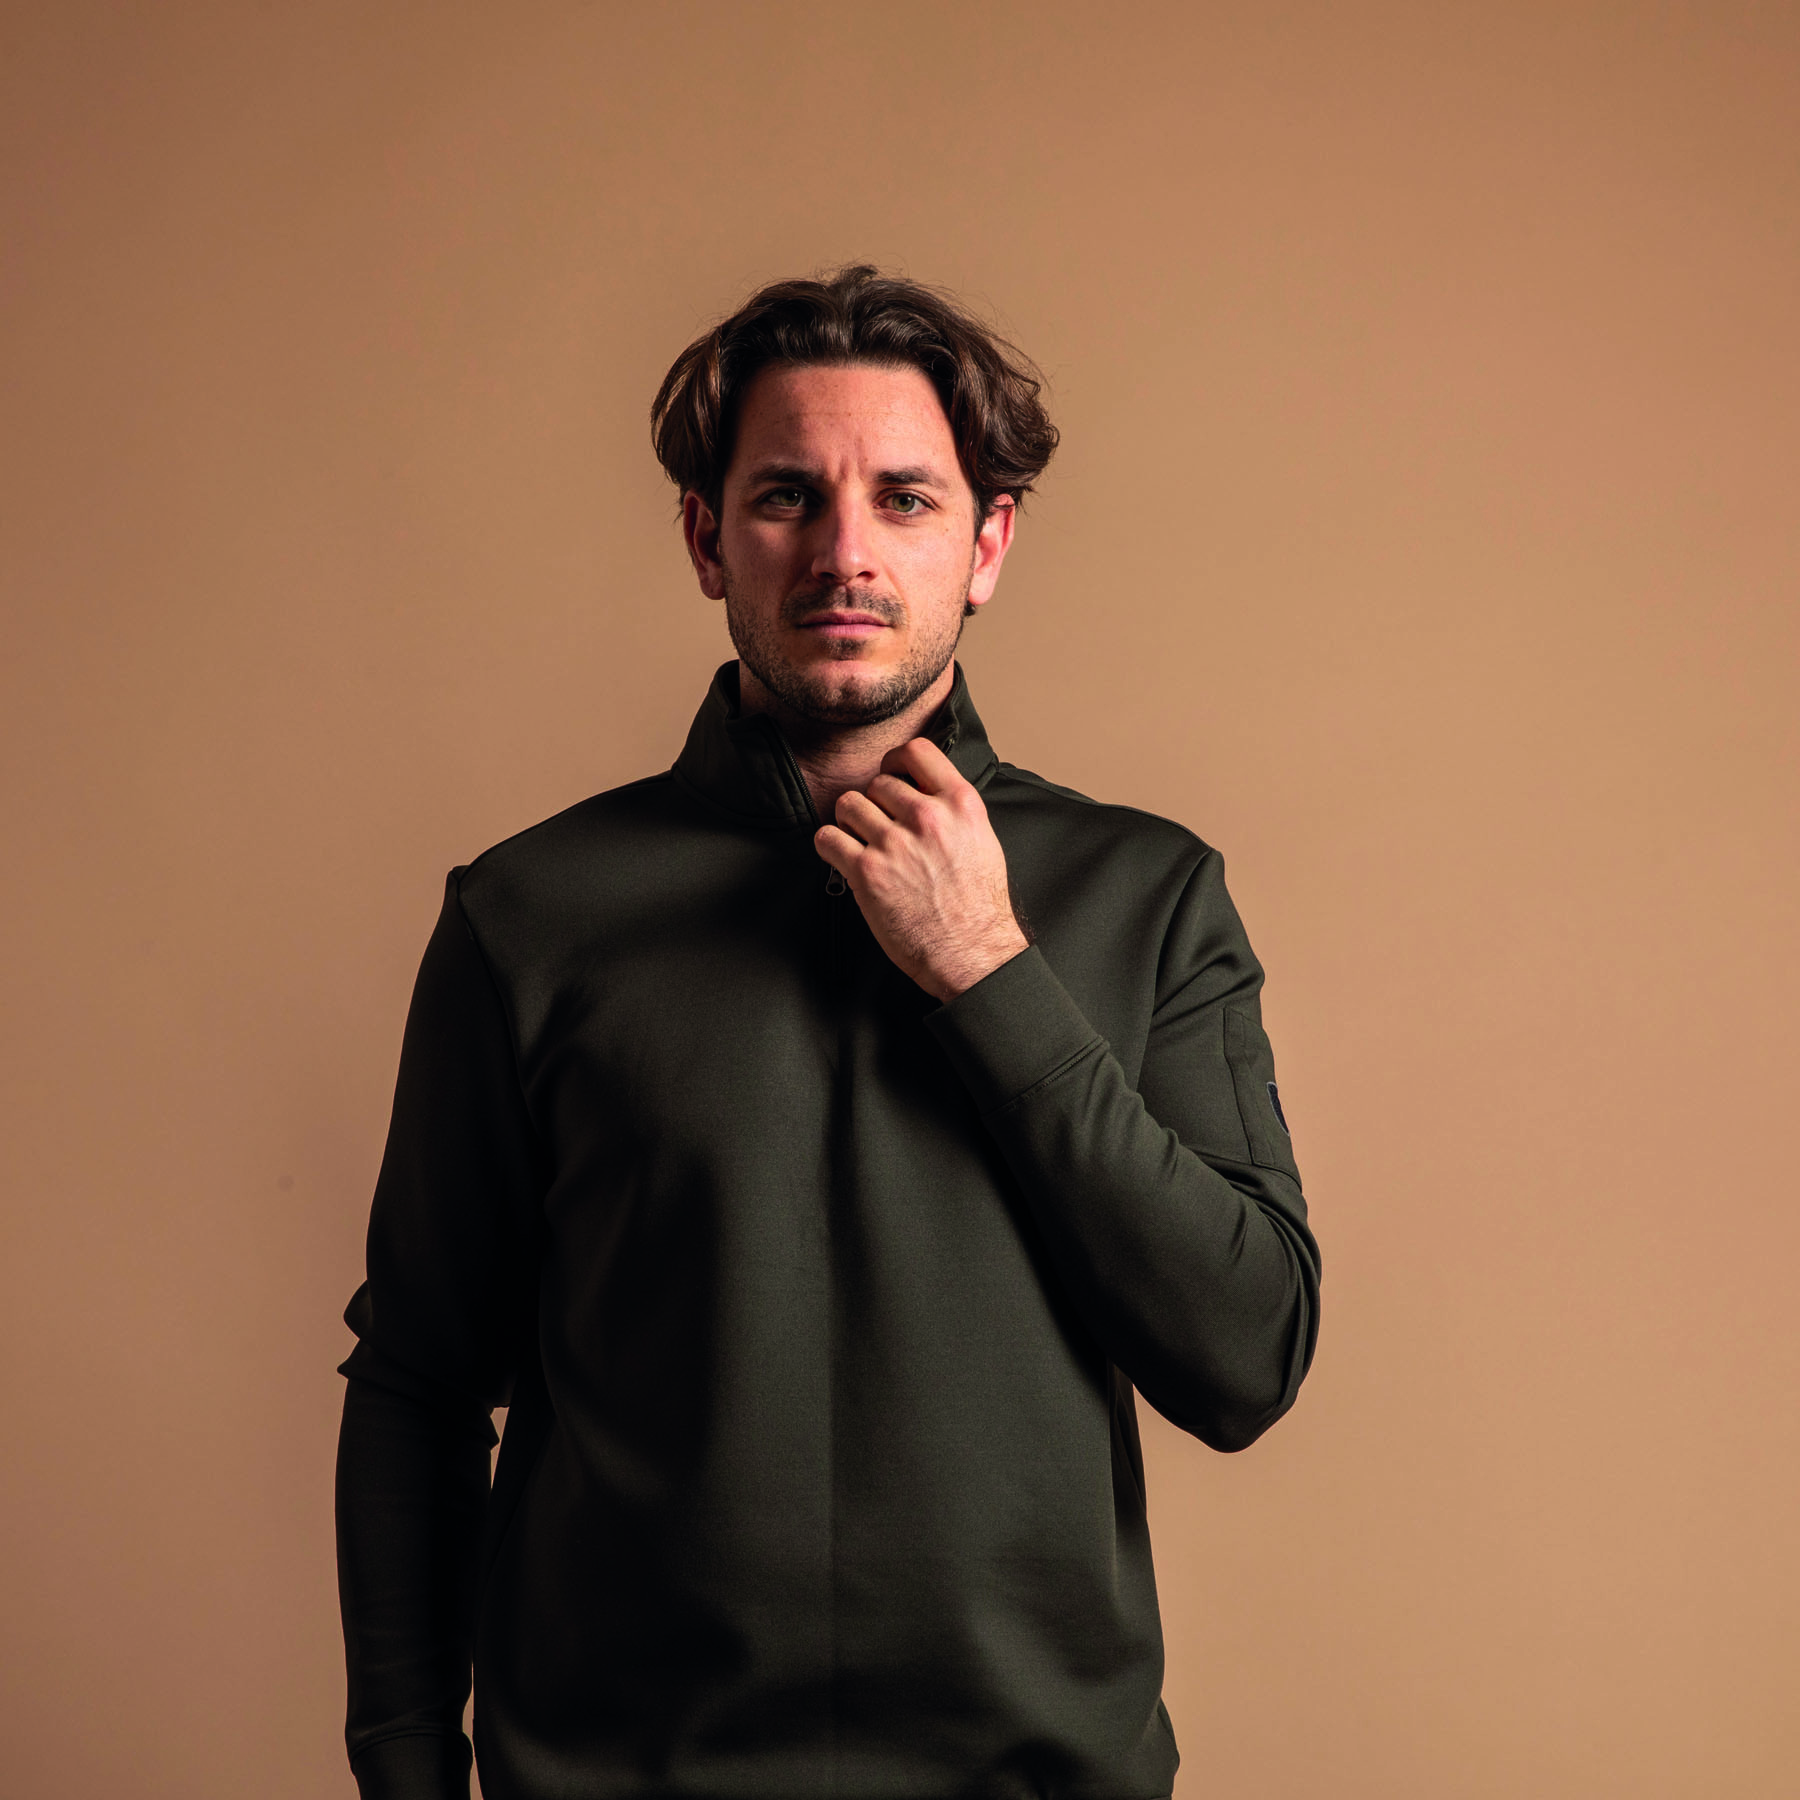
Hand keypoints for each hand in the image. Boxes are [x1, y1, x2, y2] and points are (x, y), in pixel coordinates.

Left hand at [815, 739, 1029, 1002]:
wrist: (972, 952)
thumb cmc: (977, 905)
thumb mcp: (982, 840)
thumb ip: (952, 809)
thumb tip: (921, 789)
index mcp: (960, 804)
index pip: (916, 752)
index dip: (895, 761)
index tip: (890, 775)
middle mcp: (927, 817)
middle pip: (877, 783)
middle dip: (874, 804)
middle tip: (880, 829)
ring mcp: (895, 843)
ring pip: (848, 804)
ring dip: (850, 822)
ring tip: (862, 842)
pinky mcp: (867, 872)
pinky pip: (827, 838)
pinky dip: (830, 846)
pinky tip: (844, 858)